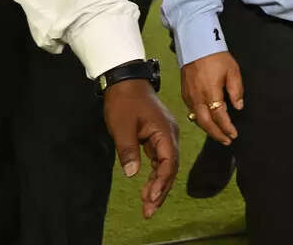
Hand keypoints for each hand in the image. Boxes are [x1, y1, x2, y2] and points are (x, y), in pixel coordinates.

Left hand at [105, 79, 178, 218]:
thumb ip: (128, 150)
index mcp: (164, 132)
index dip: (161, 181)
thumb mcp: (122, 127)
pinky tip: (148, 188)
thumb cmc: (124, 103)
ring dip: (159, 185)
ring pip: (166, 165)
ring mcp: (165, 136)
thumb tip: (132, 174)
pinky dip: (156, 175)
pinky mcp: (157, 137)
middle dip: (161, 190)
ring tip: (148, 205)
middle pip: (171, 167)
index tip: (150, 197)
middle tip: (149, 210)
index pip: (169, 162)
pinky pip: (161, 160)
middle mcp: (170, 135)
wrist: (126, 82)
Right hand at [179, 52, 242, 144]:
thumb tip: (238, 107)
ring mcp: (189, 97)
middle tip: (227, 141)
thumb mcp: (233, 71)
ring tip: (219, 134)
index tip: (234, 134)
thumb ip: (236, 90)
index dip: (227, 127)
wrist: (196, 47)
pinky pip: (193, 112)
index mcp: (211, 92)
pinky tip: (208, 121)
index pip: (219, 116)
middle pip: (206, 123)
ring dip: (208, 128)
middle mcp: (197, 98)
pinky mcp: (185, 94)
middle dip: (217, 134)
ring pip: (197, 119)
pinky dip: (201, 120)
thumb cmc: (217, 57)